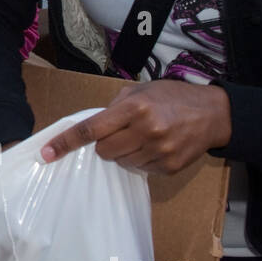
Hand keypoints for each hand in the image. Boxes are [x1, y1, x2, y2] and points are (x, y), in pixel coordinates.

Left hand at [39, 80, 231, 175]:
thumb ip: (115, 106)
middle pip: (104, 152)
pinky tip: (156, 146)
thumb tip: (91, 127)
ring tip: (143, 137)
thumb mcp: (142, 90)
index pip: (92, 129)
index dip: (67, 142)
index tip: (47, 153)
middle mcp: (146, 130)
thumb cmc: (173, 97)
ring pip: (121, 163)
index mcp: (135, 107)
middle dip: (105, 145)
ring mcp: (159, 151)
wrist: (214, 113)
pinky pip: (140, 170)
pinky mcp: (169, 167)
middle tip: (121, 133)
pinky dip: (141, 160)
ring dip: (124, 153)